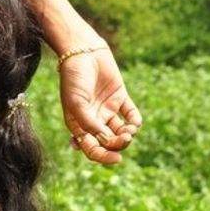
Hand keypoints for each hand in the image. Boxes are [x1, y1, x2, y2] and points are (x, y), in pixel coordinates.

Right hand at [59, 47, 142, 164]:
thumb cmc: (74, 78)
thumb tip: (104, 141)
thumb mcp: (77, 103)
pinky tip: (134, 122)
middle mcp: (92, 120)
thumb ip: (89, 124)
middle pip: (107, 142)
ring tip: (130, 131)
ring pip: (120, 131)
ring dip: (127, 135)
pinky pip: (130, 114)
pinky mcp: (119, 98)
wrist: (83, 52)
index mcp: (78, 125)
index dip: (103, 156)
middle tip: (125, 138)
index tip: (116, 158)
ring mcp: (106, 109)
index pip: (91, 148)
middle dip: (117, 144)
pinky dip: (135, 121)